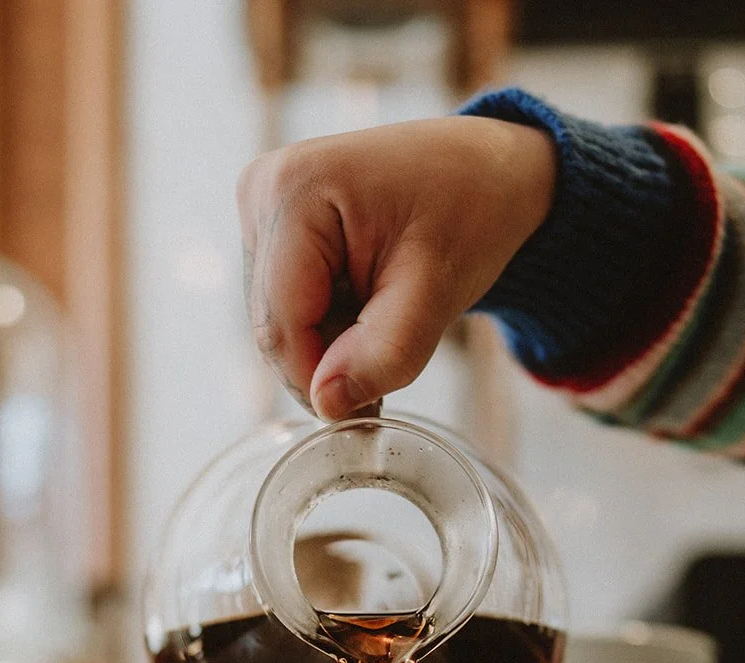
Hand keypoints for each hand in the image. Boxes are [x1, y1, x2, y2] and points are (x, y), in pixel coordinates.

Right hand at [237, 116, 556, 419]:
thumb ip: (385, 353)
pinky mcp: (270, 227)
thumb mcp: (437, 289)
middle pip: (273, 327)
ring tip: (385, 324)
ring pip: (277, 323)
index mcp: (294, 192)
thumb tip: (326, 404)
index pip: (281, 324)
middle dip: (326, 364)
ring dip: (327, 346)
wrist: (483, 170)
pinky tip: (365, 307)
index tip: (369, 411)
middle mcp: (262, 191)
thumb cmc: (469, 210)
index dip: (319, 381)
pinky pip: (284, 307)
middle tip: (389, 367)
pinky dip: (324, 326)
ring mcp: (261, 207)